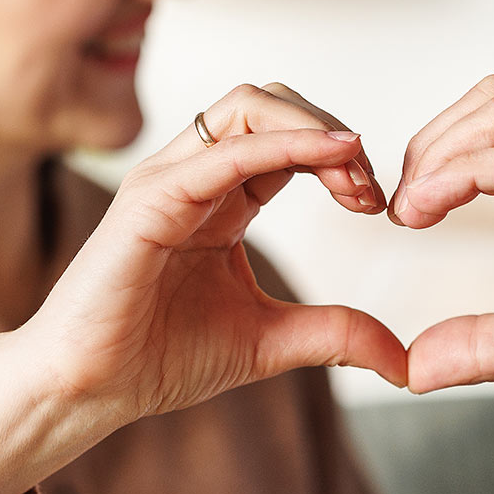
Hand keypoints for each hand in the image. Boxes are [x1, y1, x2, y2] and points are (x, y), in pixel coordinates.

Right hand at [0, 83, 402, 493]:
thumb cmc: (156, 358)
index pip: (288, 139)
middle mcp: (193, 176)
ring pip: (247, 105)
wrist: (88, 390)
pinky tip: (329, 158)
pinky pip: (223, 151)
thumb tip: (405, 361)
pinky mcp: (149, 199)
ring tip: (354, 173)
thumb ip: (335, 334)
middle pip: (271, 103)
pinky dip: (283, 144)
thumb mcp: (269, 341)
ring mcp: (168, 180)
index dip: (341, 158)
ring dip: (314, 125)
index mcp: (219, 198)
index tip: (379, 205)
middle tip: (371, 189)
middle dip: (332, 130)